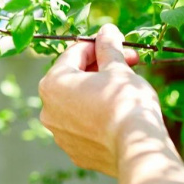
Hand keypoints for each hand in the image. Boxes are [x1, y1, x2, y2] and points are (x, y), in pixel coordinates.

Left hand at [38, 24, 161, 176]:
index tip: (120, 44)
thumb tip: (107, 30)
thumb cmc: (125, 102)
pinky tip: (120, 116)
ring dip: (99, 93)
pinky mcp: (75, 152)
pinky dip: (99, 118)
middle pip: (75, 79)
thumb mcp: (119, 68)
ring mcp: (60, 135)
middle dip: (102, 69)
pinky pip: (86, 127)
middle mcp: (48, 110)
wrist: (136, 148)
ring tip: (127, 90)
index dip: (100, 45)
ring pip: (79, 104)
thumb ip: (109, 47)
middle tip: (130, 63)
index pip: (75, 53)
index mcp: (53, 83)